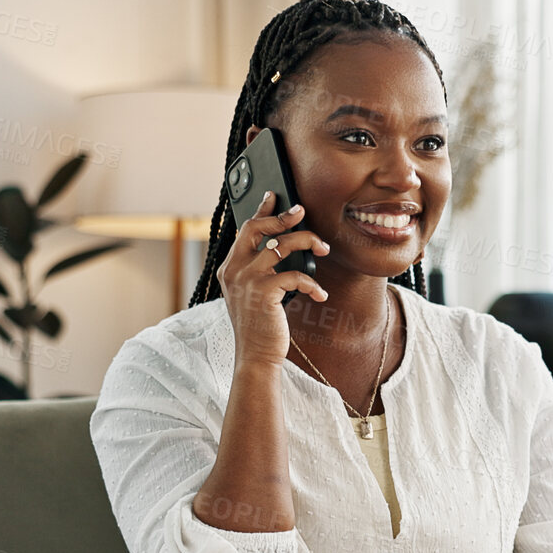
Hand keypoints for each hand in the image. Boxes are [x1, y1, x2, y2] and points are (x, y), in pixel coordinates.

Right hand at [218, 191, 330, 369]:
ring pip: (282, 245)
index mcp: (230, 267)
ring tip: (323, 249)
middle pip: (258, 227)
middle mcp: (234, 269)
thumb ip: (258, 270)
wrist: (256, 356)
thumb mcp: (253, 294)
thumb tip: (281, 245)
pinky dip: (313, 284)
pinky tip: (320, 294)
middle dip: (283, 215)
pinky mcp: (264, 292)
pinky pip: (296, 275)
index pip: (245, 230)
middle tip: (302, 211)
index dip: (261, 210)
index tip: (275, 196)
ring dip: (308, 242)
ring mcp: (247, 280)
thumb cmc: (259, 326)